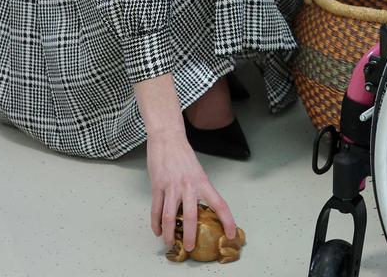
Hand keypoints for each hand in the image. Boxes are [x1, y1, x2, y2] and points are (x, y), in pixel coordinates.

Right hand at [147, 131, 235, 252]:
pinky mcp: (157, 185)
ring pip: (170, 216)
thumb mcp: (197, 172)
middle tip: (190, 248)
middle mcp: (189, 185)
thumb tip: (199, 209)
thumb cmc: (183, 155)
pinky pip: (156, 209)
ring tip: (170, 243)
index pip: (220, 204)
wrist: (168, 138)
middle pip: (191, 216)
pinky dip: (156, 223)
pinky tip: (157, 231)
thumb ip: (198, 190)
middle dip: (190, 235)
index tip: (230, 234)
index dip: (227, 220)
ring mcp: (172, 186)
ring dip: (169, 233)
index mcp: (203, 182)